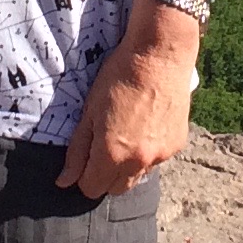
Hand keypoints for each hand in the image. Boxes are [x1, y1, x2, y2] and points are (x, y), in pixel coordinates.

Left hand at [57, 29, 196, 198]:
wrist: (160, 54)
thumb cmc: (119, 76)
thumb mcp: (90, 110)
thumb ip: (77, 150)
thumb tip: (64, 181)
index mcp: (112, 155)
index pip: (92, 189)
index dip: (84, 176)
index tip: (85, 157)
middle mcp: (138, 162)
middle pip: (116, 189)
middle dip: (106, 175)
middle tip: (104, 145)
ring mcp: (161, 155)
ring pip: (138, 176)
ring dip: (129, 165)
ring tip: (127, 131)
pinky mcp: (177, 144)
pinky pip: (157, 159)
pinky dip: (149, 151)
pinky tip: (146, 124)